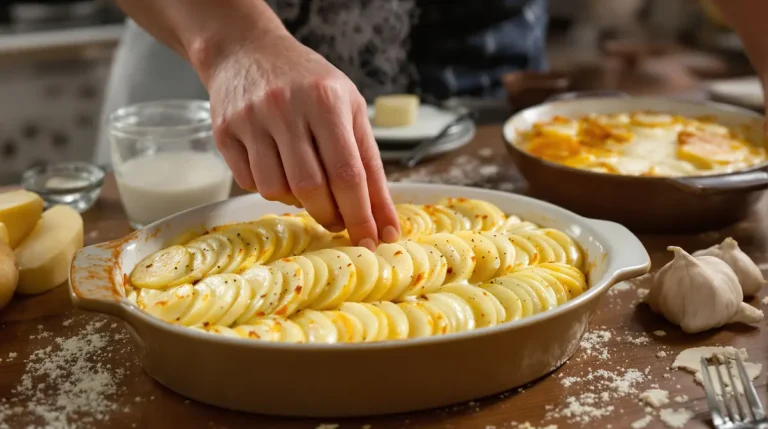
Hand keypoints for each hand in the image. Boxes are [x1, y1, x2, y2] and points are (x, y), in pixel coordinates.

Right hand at [204, 34, 399, 248]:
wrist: (246, 50)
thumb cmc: (308, 82)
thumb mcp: (349, 108)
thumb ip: (369, 164)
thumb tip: (385, 223)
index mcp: (326, 101)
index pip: (348, 173)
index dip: (361, 214)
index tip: (372, 241)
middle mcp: (286, 108)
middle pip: (311, 188)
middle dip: (330, 215)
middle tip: (339, 221)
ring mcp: (250, 120)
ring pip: (276, 190)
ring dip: (298, 202)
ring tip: (308, 187)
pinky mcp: (223, 132)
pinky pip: (249, 183)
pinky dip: (270, 188)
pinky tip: (279, 169)